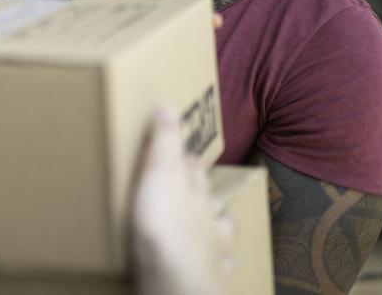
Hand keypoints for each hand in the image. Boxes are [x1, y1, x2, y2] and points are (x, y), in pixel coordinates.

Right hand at [131, 108, 233, 294]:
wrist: (176, 282)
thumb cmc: (166, 227)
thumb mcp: (159, 173)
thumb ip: (164, 141)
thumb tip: (168, 105)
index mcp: (197, 191)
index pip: (193, 167)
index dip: (185, 157)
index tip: (179, 150)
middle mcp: (210, 218)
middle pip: (211, 200)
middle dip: (207, 193)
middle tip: (198, 188)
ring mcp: (213, 250)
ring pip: (222, 233)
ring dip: (220, 227)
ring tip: (214, 226)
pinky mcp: (206, 276)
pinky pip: (219, 269)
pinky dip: (220, 264)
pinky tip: (219, 263)